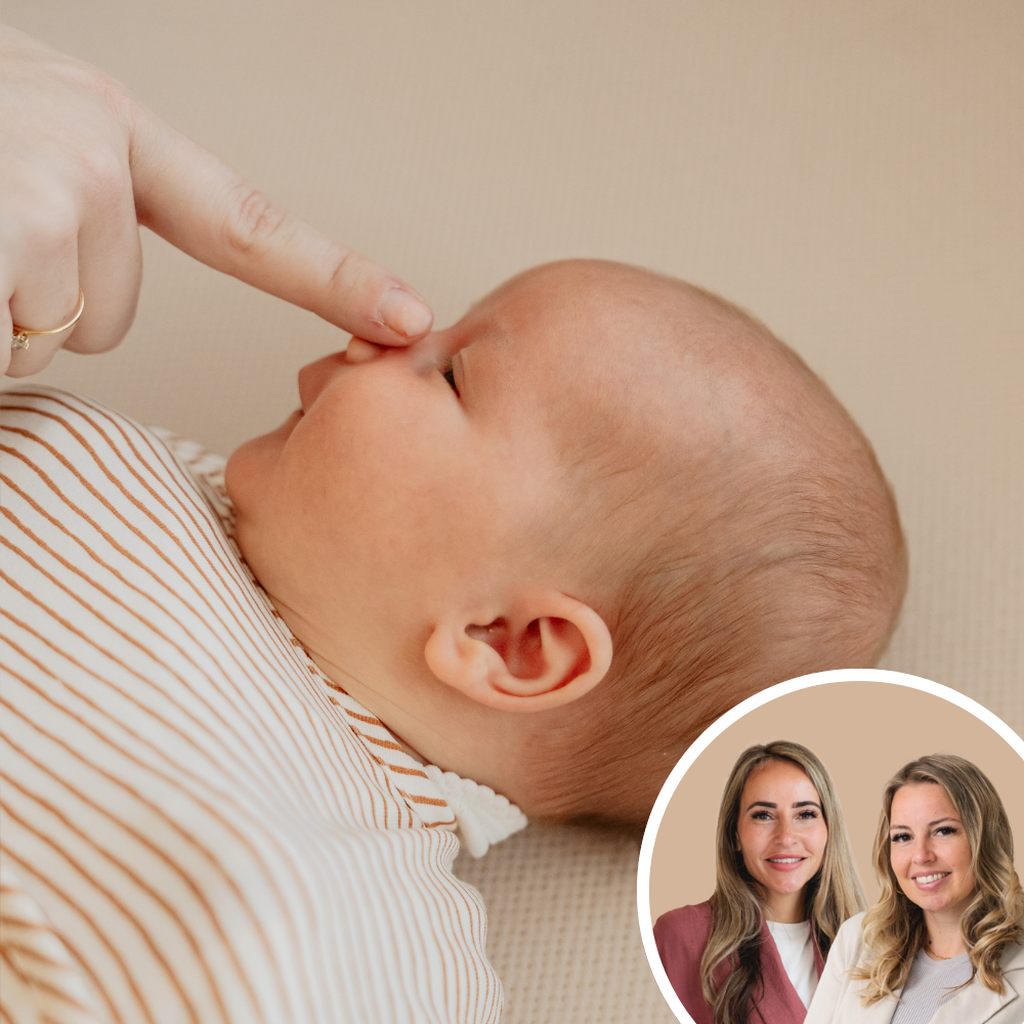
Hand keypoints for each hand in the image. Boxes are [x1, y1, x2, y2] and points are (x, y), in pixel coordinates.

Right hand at [1, 25, 432, 377]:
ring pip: (51, 335)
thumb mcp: (16, 166)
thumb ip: (75, 233)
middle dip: (35, 309)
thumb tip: (78, 317)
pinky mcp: (9, 227)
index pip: (248, 224)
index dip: (334, 279)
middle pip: (111, 313)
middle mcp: (87, 141)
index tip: (412, 320)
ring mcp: (43, 178)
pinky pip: (13, 334)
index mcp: (107, 127)